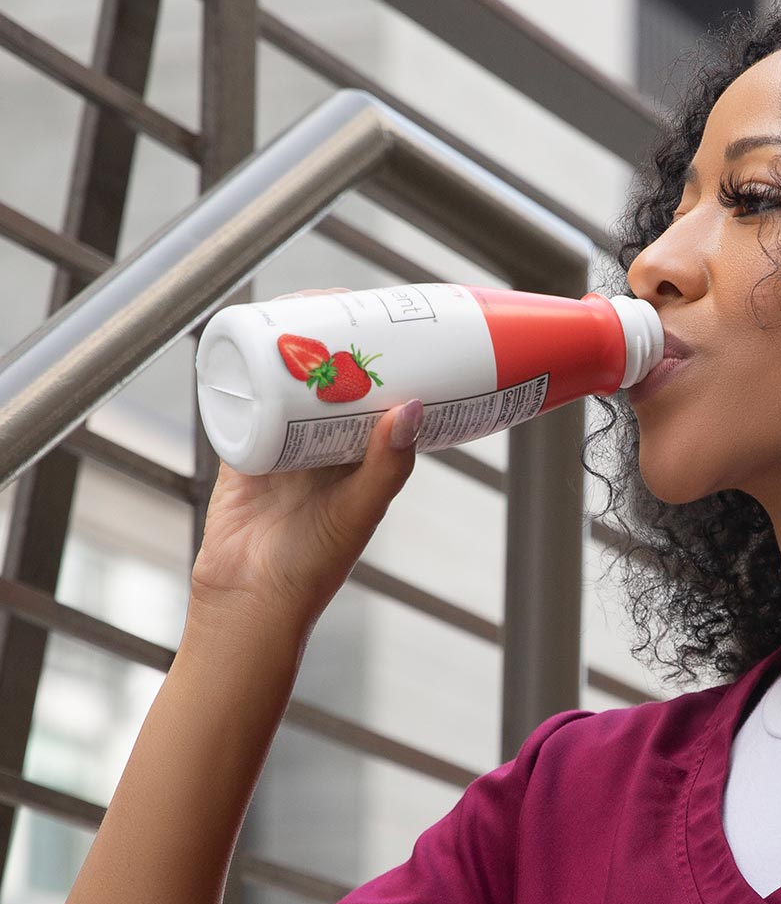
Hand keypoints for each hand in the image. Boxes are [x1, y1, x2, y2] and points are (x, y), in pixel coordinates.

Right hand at [189, 289, 421, 642]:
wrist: (248, 601)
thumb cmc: (314, 566)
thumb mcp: (360, 510)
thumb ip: (388, 466)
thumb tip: (412, 406)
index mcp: (364, 456)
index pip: (380, 392)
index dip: (386, 356)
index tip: (392, 319)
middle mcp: (326, 444)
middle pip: (335, 376)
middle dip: (339, 339)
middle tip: (344, 303)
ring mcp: (284, 442)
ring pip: (291, 380)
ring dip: (296, 346)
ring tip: (302, 308)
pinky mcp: (244, 447)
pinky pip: (244, 397)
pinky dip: (248, 368)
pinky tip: (252, 335)